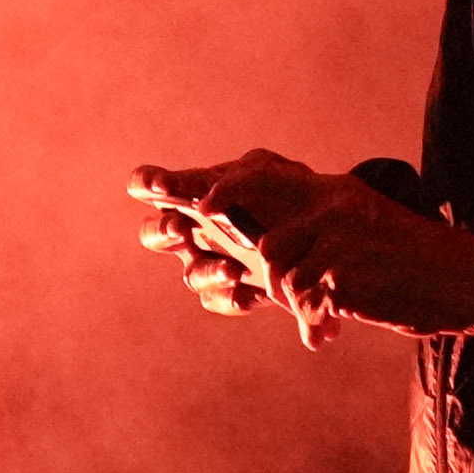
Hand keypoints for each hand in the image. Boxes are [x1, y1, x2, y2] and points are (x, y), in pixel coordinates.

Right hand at [131, 155, 341, 335]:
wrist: (327, 226)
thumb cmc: (286, 189)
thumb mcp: (267, 171)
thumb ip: (235, 179)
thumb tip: (204, 206)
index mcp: (189, 195)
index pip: (148, 185)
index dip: (146, 184)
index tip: (163, 187)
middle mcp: (189, 231)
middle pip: (153, 235)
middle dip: (163, 232)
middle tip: (182, 229)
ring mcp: (208, 263)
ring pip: (191, 275)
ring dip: (209, 272)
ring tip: (234, 269)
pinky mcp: (231, 292)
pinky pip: (218, 300)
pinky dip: (233, 299)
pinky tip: (255, 294)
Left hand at [133, 154, 473, 346]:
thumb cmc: (412, 272)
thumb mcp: (356, 245)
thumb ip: (306, 246)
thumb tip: (247, 266)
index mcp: (331, 192)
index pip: (257, 173)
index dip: (210, 182)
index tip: (161, 189)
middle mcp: (331, 200)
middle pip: (250, 202)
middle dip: (211, 220)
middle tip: (190, 243)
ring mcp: (340, 230)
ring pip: (274, 260)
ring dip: (286, 294)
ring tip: (314, 311)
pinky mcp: (351, 264)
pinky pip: (307, 293)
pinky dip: (314, 319)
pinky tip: (325, 335)